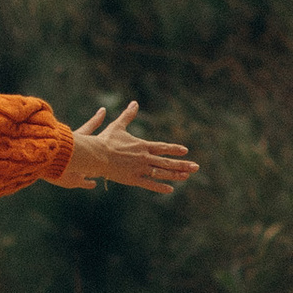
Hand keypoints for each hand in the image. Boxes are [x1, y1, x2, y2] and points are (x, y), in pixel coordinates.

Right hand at [62, 104, 197, 193]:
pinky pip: (149, 184)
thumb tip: (134, 102)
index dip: (174, 149)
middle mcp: (144, 157)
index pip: (162, 147)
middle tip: (196, 167)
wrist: (96, 155)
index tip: (185, 151)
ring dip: (176, 174)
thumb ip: (128, 115)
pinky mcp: (133, 179)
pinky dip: (160, 187)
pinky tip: (170, 189)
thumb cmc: (105, 140)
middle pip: (167, 162)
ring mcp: (140, 169)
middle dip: (182, 164)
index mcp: (142, 145)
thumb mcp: (118, 126)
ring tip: (187, 176)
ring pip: (161, 173)